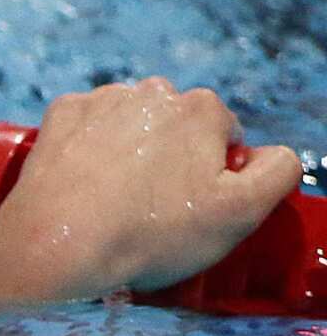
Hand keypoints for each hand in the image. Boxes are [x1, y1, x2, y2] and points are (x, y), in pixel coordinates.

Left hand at [0, 78, 300, 300]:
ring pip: (129, 124)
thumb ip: (277, 173)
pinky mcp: (58, 115)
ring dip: (127, 150)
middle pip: (175, 127)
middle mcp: (152, 91)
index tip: (188, 208)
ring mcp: (100, 100)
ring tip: (112, 200)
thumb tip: (275, 154)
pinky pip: (85, 127)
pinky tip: (81, 182)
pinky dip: (87, 148)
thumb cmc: (150, 233)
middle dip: (169, 158)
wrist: (57, 245)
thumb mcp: (239, 214)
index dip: (212, 176)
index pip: (223, 138)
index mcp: (203, 109)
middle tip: (149, 208)